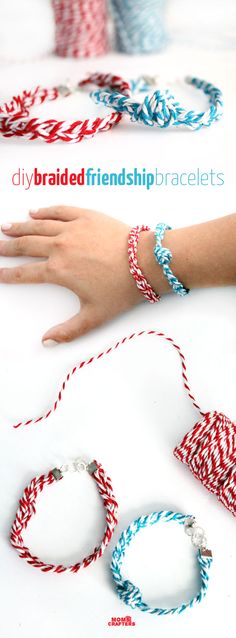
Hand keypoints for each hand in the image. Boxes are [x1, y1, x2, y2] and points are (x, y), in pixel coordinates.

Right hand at [0, 206, 152, 344]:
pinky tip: (35, 212)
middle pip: (26, 245)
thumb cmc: (122, 289)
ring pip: (38, 225)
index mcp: (59, 271)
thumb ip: (69, 331)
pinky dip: (45, 211)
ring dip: (21, 227)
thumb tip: (47, 341)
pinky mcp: (86, 216)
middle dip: (9, 247)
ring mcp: (72, 229)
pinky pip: (59, 211)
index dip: (8, 274)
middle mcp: (60, 247)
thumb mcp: (94, 316)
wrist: (145, 262)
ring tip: (6, 227)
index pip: (26, 273)